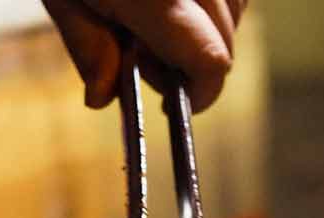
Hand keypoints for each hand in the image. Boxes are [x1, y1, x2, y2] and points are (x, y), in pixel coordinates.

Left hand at [43, 0, 246, 112]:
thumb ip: (87, 46)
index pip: (211, 60)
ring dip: (208, 28)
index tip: (177, 101)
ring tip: (162, 17)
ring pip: (237, 10)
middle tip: (148, 54)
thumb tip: (102, 98)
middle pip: (226, 40)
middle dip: (195, 63)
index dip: (201, 93)